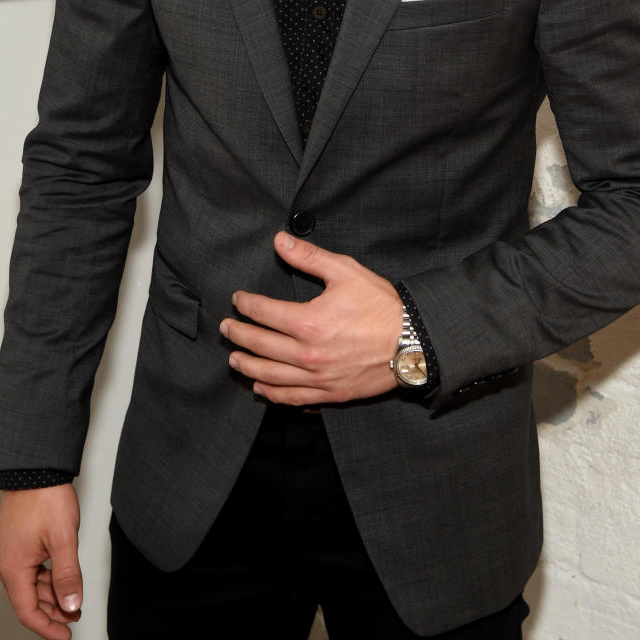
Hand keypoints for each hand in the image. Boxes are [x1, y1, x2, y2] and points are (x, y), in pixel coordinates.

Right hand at [0, 483, 81, 639]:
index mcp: (13, 569)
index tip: (66, 634)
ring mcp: (10, 554)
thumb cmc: (46, 500)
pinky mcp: (16, 544)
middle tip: (75, 617)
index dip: (47, 628)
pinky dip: (45, 581)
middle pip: (27, 602)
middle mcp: (6, 565)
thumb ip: (67, 576)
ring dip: (50, 597)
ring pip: (29, 587)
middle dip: (51, 613)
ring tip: (73, 600)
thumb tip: (71, 606)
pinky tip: (62, 580)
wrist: (35, 469)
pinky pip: (29, 572)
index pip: (27, 612)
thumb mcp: (63, 540)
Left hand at [220, 232, 402, 405]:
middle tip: (227, 328)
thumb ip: (309, 258)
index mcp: (309, 321)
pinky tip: (261, 387)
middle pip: (260, 346)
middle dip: (239, 335)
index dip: (245, 305)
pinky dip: (272, 393)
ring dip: (247, 366)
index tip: (237, 299)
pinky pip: (292, 398)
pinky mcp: (329, 393)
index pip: (264, 313)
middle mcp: (308, 354)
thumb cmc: (381, 306)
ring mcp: (318, 377)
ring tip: (234, 359)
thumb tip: (280, 241)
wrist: (413, 343)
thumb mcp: (346, 272)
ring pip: (270, 376)